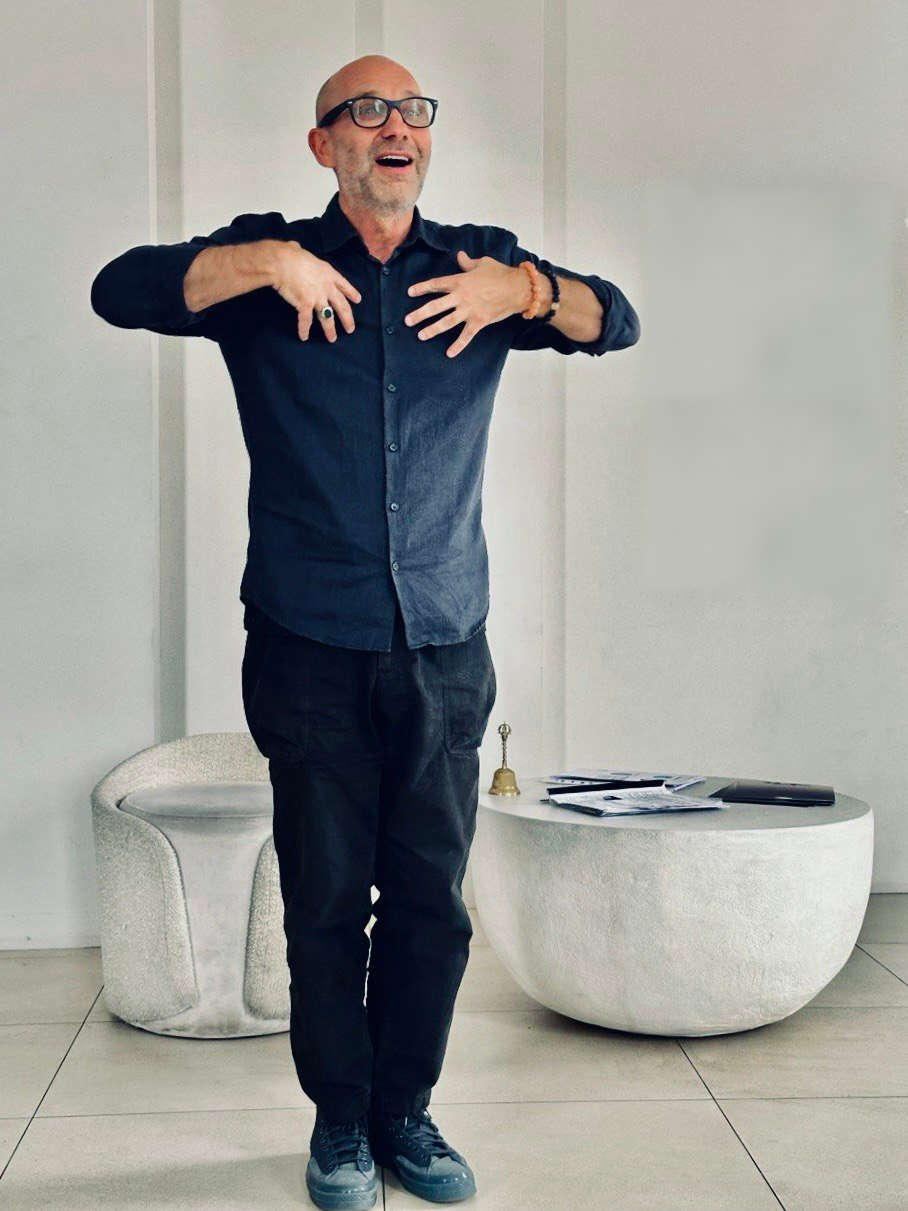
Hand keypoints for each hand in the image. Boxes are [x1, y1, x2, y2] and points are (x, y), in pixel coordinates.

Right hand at [272, 242, 361, 341]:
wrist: (280, 262)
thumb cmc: (289, 255)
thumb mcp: (301, 251)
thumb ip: (301, 252)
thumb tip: (295, 247)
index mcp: (328, 273)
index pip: (344, 285)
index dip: (352, 293)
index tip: (358, 300)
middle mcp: (327, 287)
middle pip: (342, 306)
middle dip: (348, 319)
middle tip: (351, 329)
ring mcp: (318, 297)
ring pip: (328, 318)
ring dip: (330, 330)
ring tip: (332, 339)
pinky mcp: (306, 305)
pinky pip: (306, 321)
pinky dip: (304, 330)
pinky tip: (304, 337)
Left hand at [405, 251, 529, 357]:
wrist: (517, 288)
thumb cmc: (501, 274)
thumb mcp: (482, 263)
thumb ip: (468, 263)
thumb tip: (459, 256)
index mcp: (460, 281)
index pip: (436, 284)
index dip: (422, 288)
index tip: (410, 293)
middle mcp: (461, 297)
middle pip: (436, 306)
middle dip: (420, 314)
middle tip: (407, 321)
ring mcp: (469, 310)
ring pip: (447, 322)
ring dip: (432, 329)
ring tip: (421, 336)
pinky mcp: (479, 321)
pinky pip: (466, 336)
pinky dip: (458, 345)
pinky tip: (449, 353)